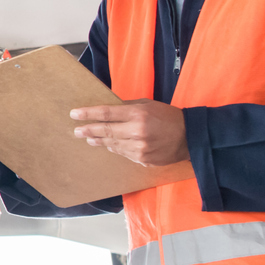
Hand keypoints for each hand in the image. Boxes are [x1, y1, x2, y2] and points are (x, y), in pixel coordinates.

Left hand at [70, 100, 188, 165]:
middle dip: (88, 130)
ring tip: (89, 138)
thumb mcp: (148, 105)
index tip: (75, 114)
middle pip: (105, 131)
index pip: (106, 113)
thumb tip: (107, 110)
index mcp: (138, 114)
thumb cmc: (168, 117)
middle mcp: (137, 132)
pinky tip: (108, 145)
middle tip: (77, 131)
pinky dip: (115, 148)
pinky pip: (123, 153)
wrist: (190, 137)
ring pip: (112, 145)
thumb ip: (127, 107)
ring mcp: (139, 148)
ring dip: (99, 141)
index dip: (88, 114)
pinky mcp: (143, 160)